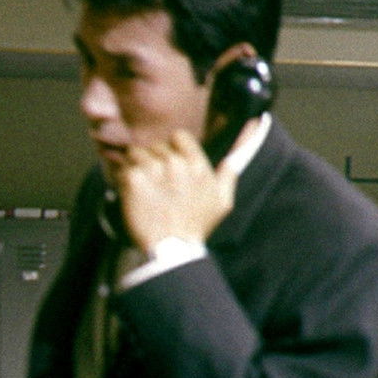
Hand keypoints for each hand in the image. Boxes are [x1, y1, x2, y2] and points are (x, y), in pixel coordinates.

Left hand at [112, 130, 236, 251]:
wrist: (172, 250)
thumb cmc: (197, 225)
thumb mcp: (223, 199)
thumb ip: (232, 166)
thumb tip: (254, 126)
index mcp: (197, 164)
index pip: (178, 137)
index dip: (173, 151)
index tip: (172, 168)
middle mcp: (176, 163)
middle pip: (156, 146)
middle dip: (155, 162)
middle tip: (158, 187)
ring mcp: (153, 170)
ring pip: (137, 153)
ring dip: (138, 168)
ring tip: (145, 191)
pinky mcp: (133, 179)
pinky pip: (123, 168)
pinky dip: (125, 181)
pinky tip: (134, 197)